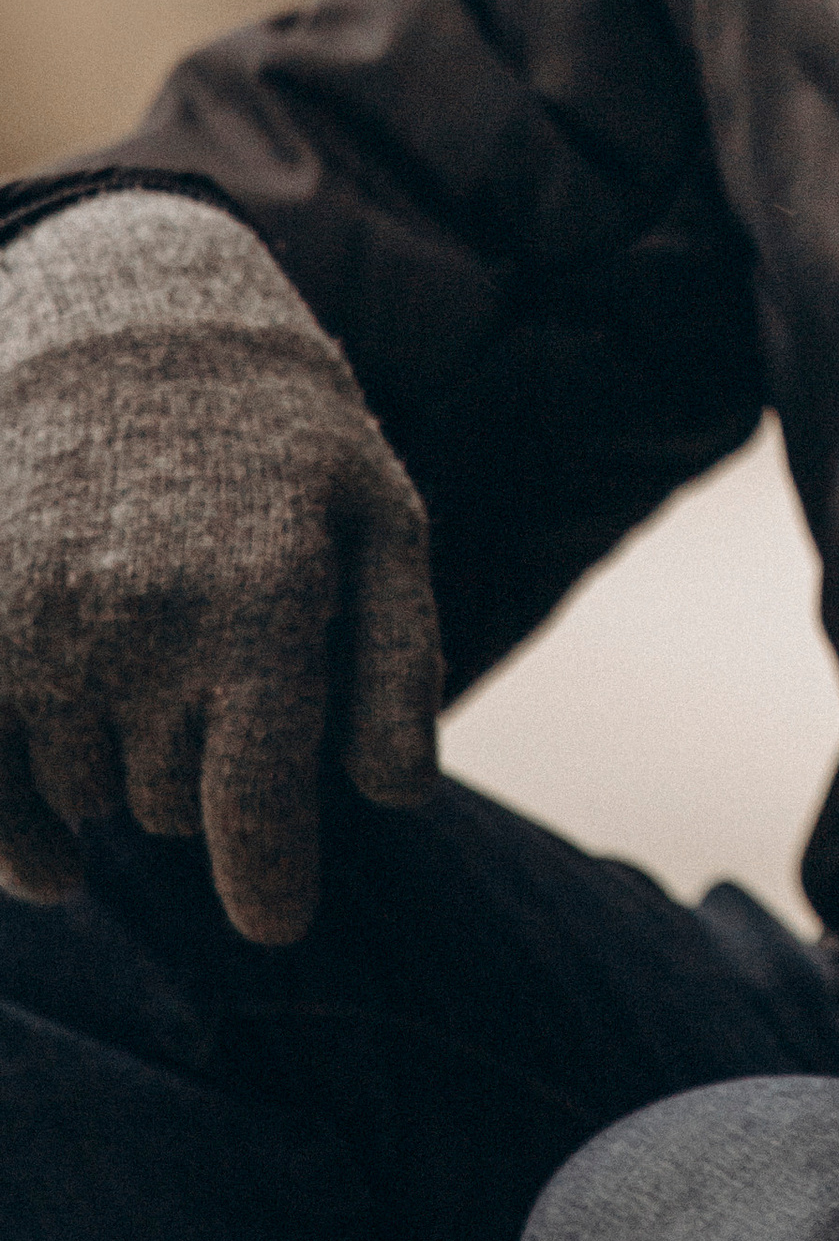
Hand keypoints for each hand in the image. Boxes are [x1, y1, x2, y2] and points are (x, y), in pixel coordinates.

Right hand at [0, 191, 442, 943]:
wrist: (131, 319)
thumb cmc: (280, 438)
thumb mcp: (379, 518)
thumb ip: (398, 658)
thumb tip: (396, 795)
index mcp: (261, 600)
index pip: (256, 807)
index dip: (267, 881)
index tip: (273, 921)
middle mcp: (141, 619)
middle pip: (175, 805)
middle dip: (205, 779)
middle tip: (213, 683)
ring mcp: (37, 622)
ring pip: (82, 797)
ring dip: (114, 777)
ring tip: (142, 678)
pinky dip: (12, 836)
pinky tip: (50, 861)